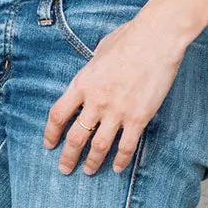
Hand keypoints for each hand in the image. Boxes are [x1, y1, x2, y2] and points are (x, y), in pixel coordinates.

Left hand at [44, 15, 186, 175]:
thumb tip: (91, 74)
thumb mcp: (100, 51)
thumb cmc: (130, 37)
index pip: (58, 115)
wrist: (158, 36)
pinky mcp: (138, 117)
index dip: (51, 133)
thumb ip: (92, 70)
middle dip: (68, 157)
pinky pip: (126, 146)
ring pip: (98, 147)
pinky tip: (117, 168)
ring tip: (88, 171)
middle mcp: (96, 101)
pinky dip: (120, 160)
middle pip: (75, 137)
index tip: (49, 144)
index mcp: (82, 84)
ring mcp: (117, 111)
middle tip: (65, 169)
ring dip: (92, 163)